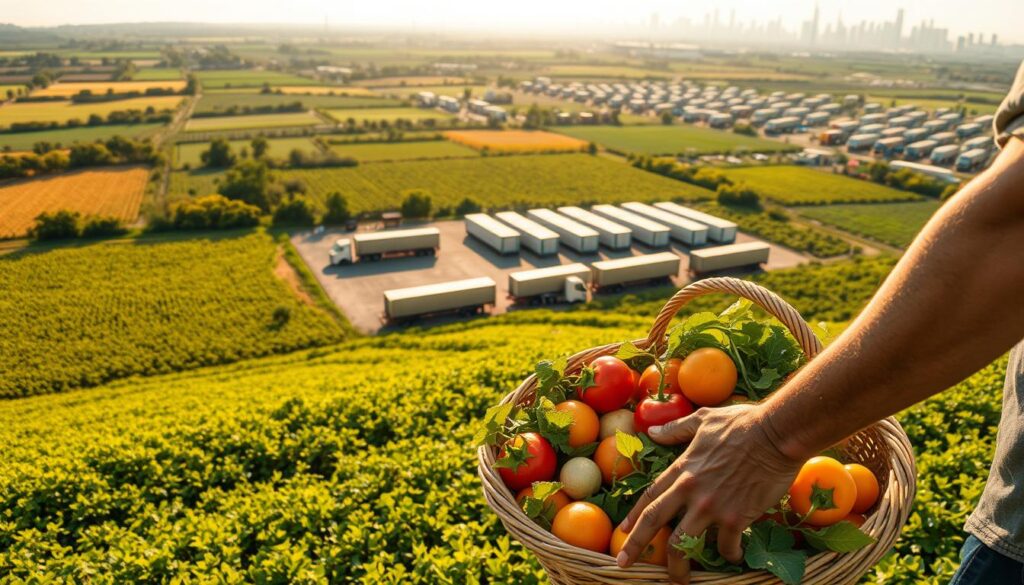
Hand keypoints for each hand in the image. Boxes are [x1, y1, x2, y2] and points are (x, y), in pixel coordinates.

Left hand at [615, 403, 804, 583]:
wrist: (776, 434)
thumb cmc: (743, 423)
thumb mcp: (703, 420)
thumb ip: (677, 428)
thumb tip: (654, 432)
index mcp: (682, 469)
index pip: (650, 496)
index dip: (634, 516)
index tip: (622, 531)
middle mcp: (690, 490)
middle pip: (654, 523)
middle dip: (635, 546)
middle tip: (623, 563)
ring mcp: (711, 506)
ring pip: (682, 544)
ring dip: (677, 567)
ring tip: (678, 580)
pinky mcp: (736, 518)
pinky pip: (725, 547)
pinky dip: (728, 555)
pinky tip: (732, 556)